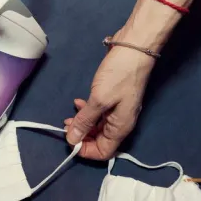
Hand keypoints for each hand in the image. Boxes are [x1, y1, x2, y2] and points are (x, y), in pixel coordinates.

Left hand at [64, 28, 155, 160]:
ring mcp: (118, 111)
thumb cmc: (119, 76)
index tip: (70, 140)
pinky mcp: (114, 99)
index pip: (103, 152)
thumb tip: (72, 139)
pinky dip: (87, 112)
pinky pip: (99, 113)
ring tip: (68, 116)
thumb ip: (85, 121)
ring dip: (82, 124)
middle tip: (66, 126)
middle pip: (99, 141)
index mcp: (120, 128)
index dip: (85, 150)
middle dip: (81, 136)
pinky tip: (78, 103)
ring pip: (97, 127)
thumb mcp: (99, 100)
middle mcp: (120, 124)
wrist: (135, 48)